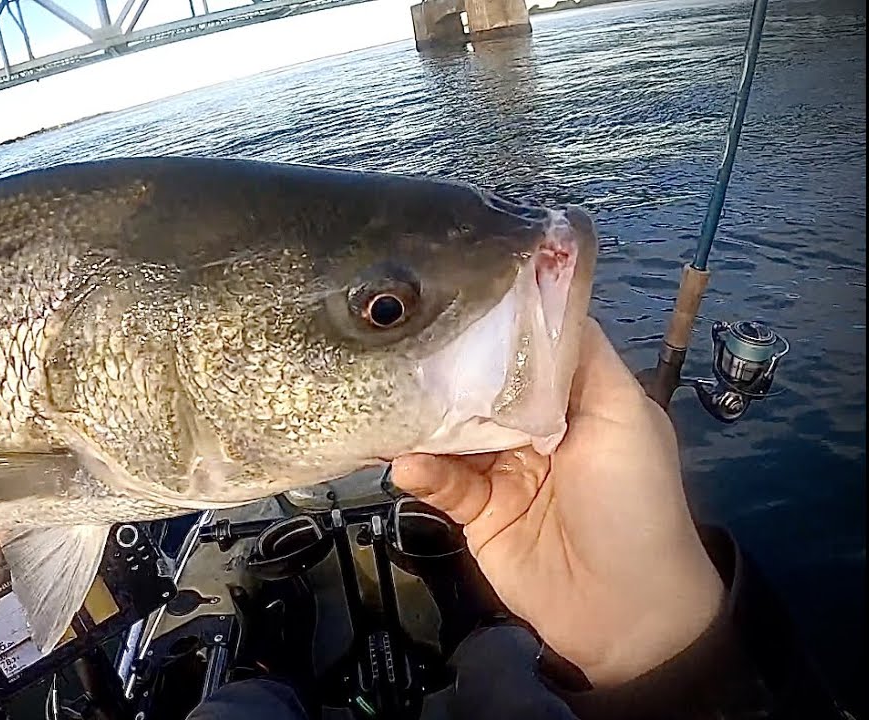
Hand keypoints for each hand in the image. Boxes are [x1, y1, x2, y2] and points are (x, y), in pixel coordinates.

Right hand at [392, 319, 723, 687]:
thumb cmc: (634, 501)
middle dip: (445, 371)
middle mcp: (536, 428)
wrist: (627, 609)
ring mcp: (503, 471)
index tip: (448, 292)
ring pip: (451, 433)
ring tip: (391, 405)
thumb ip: (583, 358)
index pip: (526, 350)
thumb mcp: (624, 414)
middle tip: (399, 346)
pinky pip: (442, 483)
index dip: (494, 325)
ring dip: (423, 422)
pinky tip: (408, 464)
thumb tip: (544, 294)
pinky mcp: (477, 513)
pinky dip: (421, 471)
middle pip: (480, 387)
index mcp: (574, 399)